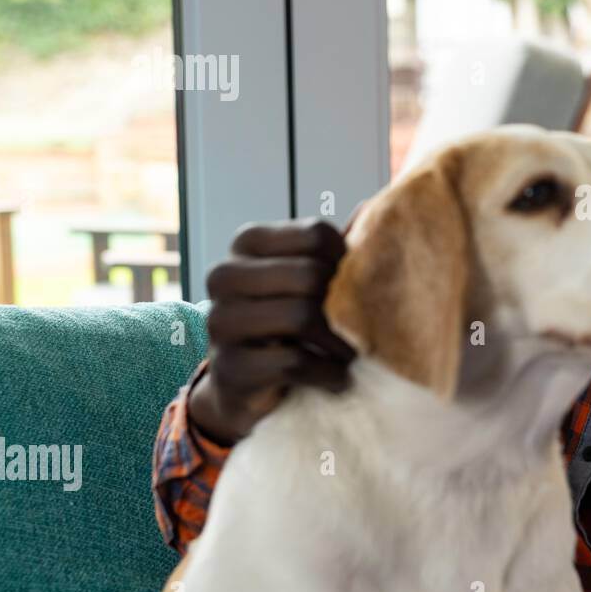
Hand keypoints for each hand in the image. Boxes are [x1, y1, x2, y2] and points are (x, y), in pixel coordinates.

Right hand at [188, 219, 355, 445]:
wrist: (245, 384)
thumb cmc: (289, 323)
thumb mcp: (309, 279)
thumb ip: (336, 248)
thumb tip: (371, 207)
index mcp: (248, 242)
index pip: (316, 234)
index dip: (348, 263)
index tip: (354, 290)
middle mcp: (225, 275)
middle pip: (310, 275)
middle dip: (344, 308)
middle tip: (359, 330)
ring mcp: (220, 321)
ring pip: (301, 317)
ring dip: (340, 344)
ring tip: (349, 355)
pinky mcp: (228, 366)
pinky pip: (294, 363)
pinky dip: (327, 374)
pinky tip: (335, 378)